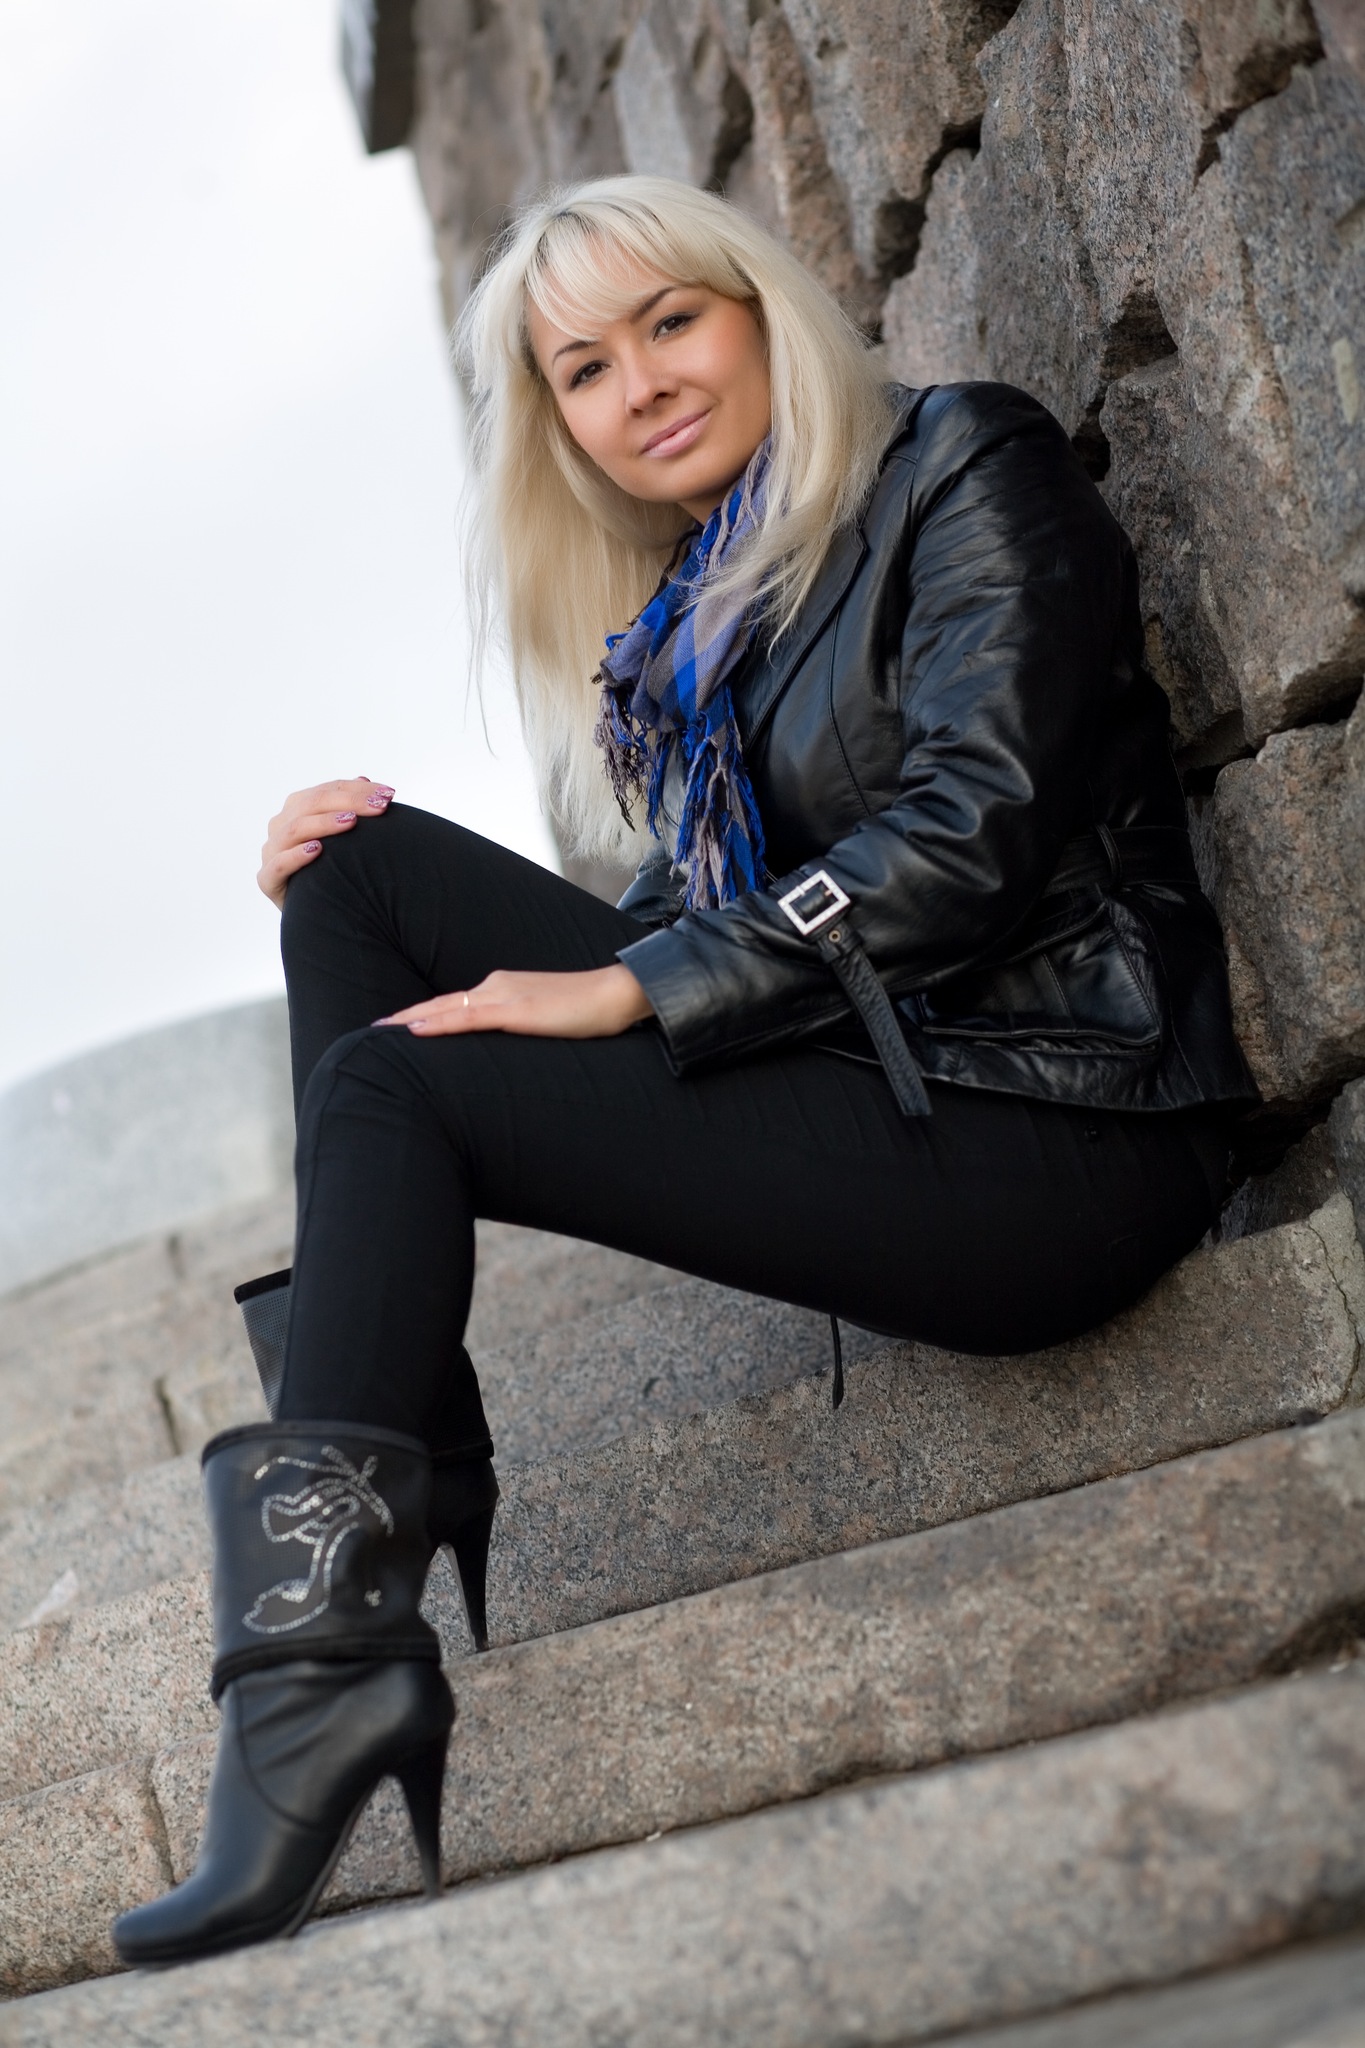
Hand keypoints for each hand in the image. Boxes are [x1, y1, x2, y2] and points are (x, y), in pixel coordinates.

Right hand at [257, 778, 394, 909]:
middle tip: (379, 807)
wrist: (318, 911)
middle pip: (311, 804)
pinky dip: (296, 855)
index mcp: (297, 808)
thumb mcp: (345, 838)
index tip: (389, 795)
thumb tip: (364, 780)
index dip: (358, 790)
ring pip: (294, 829)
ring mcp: (271, 851)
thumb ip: (350, 808)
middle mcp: (281, 825)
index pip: (328, 790)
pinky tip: (317, 850)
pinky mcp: (267, 879)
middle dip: (349, 802)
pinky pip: (278, 864)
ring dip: (324, 823)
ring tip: (352, 822)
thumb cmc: (335, 869)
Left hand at [376, 965, 653, 1039]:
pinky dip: (435, 1024)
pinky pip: (466, 1019)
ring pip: (445, 1009)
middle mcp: (496, 986)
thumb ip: (524, 1027)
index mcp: (503, 989)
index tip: (393, 1027)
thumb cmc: (589, 1011)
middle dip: (404, 1017)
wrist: (617, 994)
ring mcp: (503, 996)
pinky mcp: (514, 1011)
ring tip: (377, 1032)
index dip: (422, 1015)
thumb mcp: (548, 1020)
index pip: (453, 1005)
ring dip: (409, 1020)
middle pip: (440, 1004)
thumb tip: (507, 1047)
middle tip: (371, 1030)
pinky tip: (412, 1031)